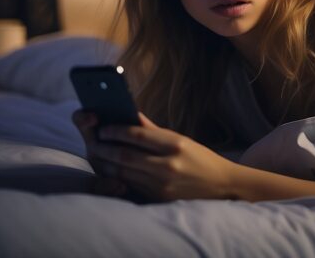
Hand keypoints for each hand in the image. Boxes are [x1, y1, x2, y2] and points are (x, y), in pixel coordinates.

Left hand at [73, 110, 237, 201]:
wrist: (221, 185)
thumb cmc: (200, 158)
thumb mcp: (180, 139)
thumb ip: (152, 129)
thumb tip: (129, 114)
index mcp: (175, 144)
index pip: (137, 135)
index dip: (115, 131)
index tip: (103, 128)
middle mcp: (168, 165)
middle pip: (125, 156)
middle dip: (104, 148)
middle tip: (92, 141)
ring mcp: (162, 184)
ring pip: (123, 173)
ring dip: (106, 164)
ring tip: (97, 154)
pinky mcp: (158, 198)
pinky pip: (131, 185)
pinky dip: (117, 177)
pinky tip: (110, 170)